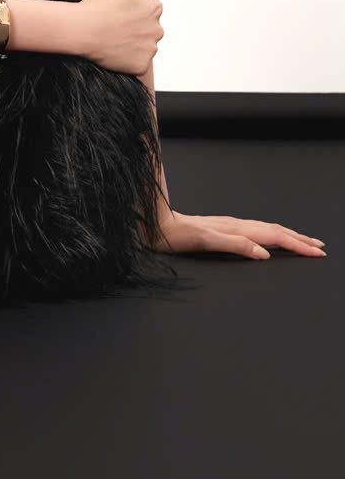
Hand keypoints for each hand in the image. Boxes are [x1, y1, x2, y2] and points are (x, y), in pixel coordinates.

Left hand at [148, 211, 326, 259]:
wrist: (158, 225)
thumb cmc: (178, 236)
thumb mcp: (206, 242)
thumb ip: (235, 245)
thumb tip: (264, 253)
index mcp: (237, 229)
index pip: (275, 236)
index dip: (298, 244)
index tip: (317, 252)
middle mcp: (236, 225)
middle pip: (275, 231)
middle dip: (299, 239)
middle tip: (319, 247)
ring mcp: (230, 225)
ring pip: (266, 229)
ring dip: (288, 236)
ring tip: (303, 241)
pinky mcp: (223, 228)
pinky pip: (255, 231)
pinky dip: (271, 235)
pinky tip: (270, 239)